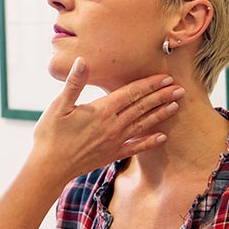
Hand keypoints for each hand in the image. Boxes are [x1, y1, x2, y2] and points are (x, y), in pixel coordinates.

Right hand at [29, 57, 182, 194]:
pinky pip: (136, 147)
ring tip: (176, 106)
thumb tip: (83, 61)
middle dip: (161, 96)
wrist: (49, 167)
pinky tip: (162, 138)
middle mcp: (113, 126)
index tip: (165, 77)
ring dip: (160, 114)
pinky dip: (149, 141)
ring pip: (142, 124)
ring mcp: (114, 142)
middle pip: (141, 107)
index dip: (149, 84)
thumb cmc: (50, 135)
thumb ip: (74, 83)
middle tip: (179, 88)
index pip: (131, 93)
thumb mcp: (58, 106)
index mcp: (101, 110)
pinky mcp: (111, 155)